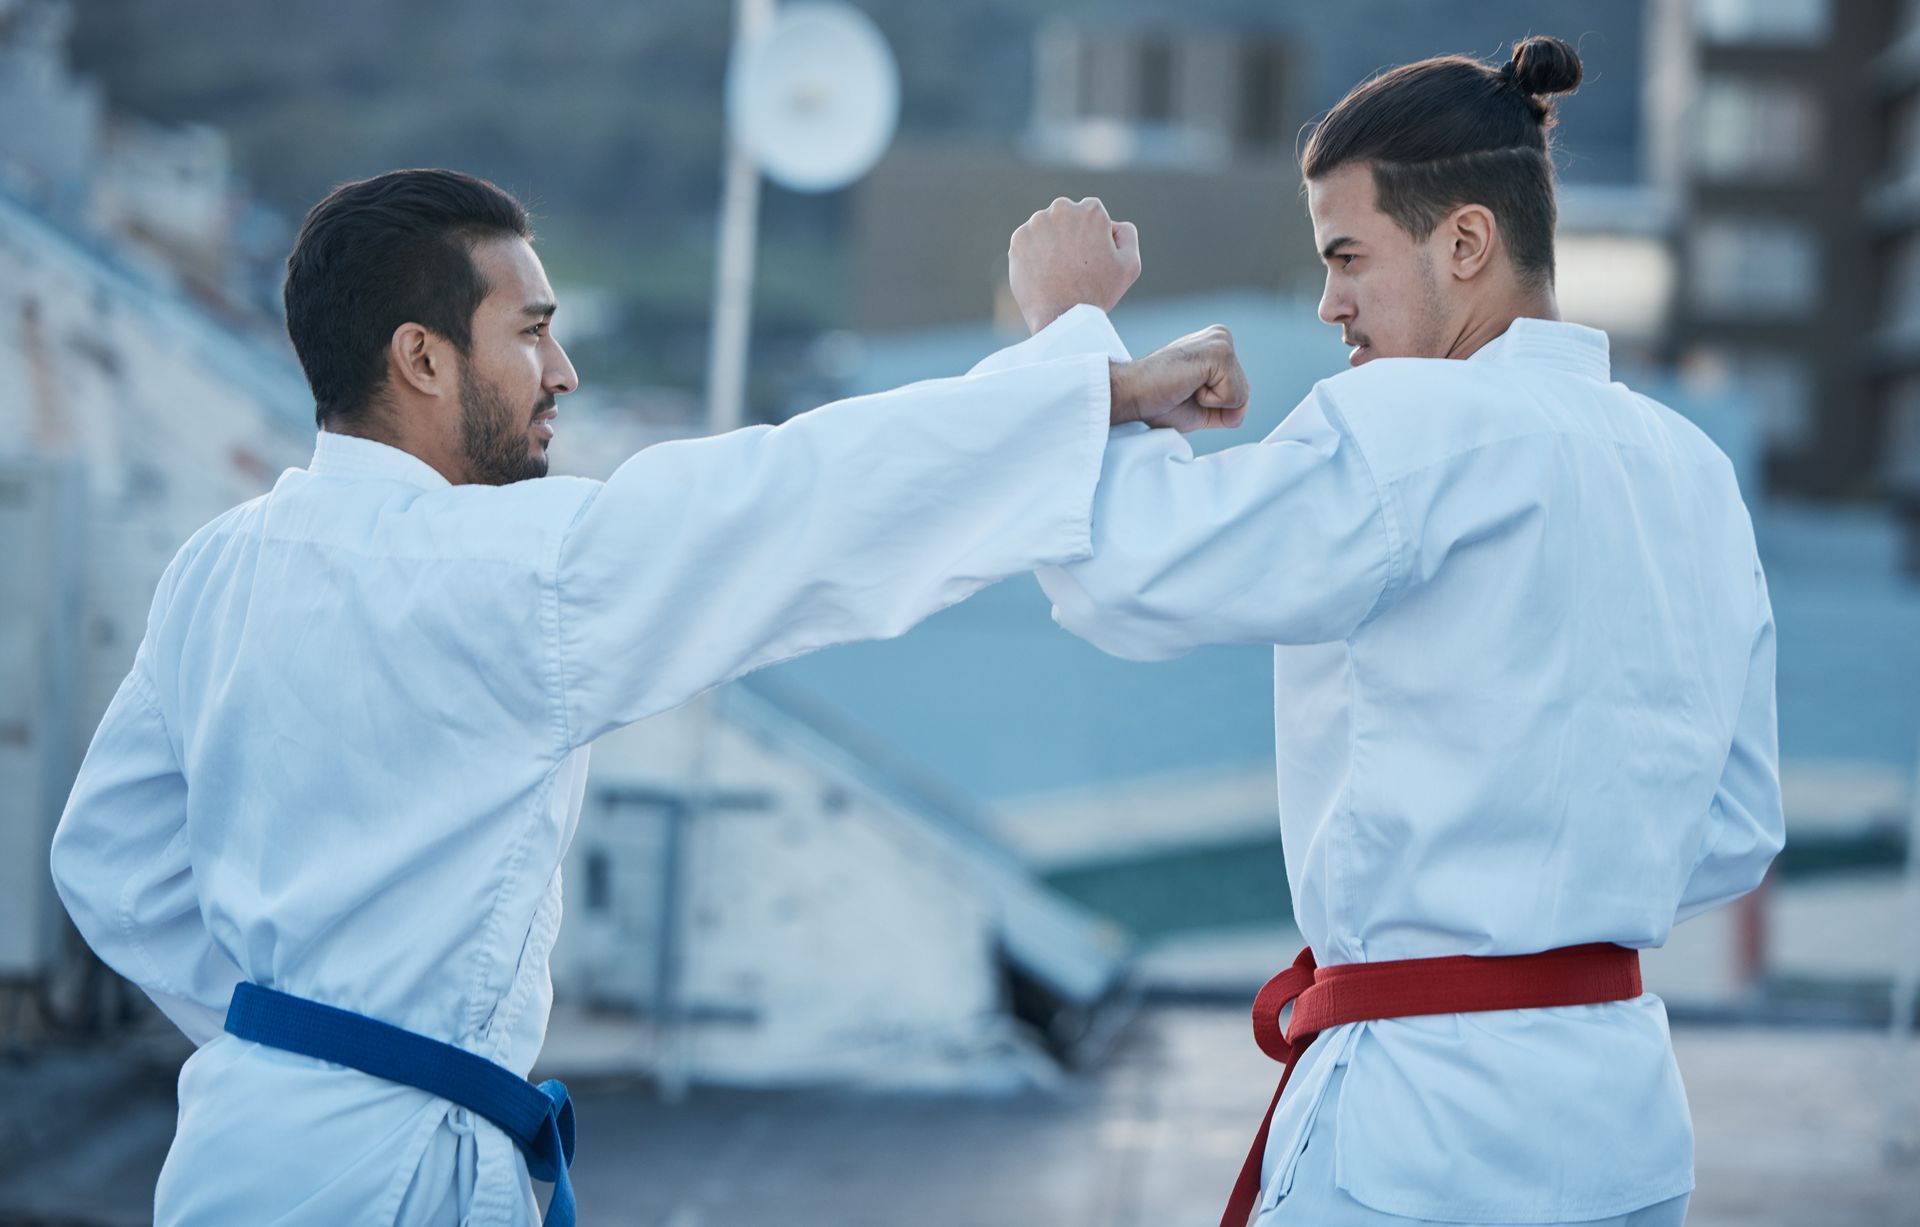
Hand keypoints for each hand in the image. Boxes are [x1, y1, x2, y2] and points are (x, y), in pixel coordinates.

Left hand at [1008, 197, 1140, 334]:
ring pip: (1045, 228)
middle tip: (1073, 265)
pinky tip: (1043, 274)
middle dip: (1069, 235)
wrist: (1062, 317)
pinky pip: (1028, 243)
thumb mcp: (1129, 264)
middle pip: (1066, 216)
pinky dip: (1033, 255)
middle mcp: (1062, 209)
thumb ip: (1127, 234)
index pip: (1090, 213)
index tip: (1090, 258)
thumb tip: (1112, 224)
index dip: (1093, 236)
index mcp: (1091, 210)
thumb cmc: (1098, 293)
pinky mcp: (1018, 240)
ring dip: (1050, 243)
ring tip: (1057, 272)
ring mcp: (1037, 223)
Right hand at [1109, 326, 1248, 432]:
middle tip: (1182, 391)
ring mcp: (1221, 342)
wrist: (1131, 394)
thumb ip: (1228, 408)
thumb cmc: (1157, 400)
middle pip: (1244, 392)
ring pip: (1241, 395)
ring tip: (1184, 387)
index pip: (1239, 391)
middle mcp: (1221, 337)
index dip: (1214, 406)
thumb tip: (1243, 409)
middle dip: (1215, 405)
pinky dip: (1210, 401)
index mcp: (1216, 346)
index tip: (1183, 392)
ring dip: (1211, 403)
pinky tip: (1187, 384)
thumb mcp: (1202, 408)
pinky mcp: (1220, 352)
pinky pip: (1234, 396)